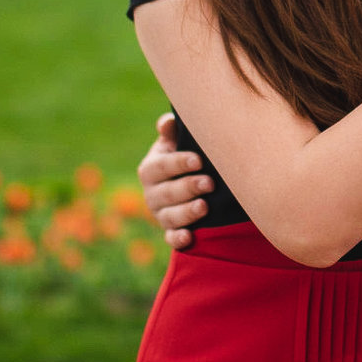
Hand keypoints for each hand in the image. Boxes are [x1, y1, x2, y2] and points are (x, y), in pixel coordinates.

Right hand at [136, 112, 211, 247]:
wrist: (191, 181)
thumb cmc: (185, 156)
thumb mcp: (176, 142)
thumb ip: (172, 131)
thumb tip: (167, 122)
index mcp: (151, 168)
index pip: (161, 166)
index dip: (178, 163)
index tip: (198, 160)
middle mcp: (152, 193)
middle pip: (166, 192)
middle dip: (188, 187)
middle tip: (210, 183)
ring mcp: (161, 214)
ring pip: (170, 217)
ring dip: (186, 213)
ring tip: (204, 207)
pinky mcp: (171, 231)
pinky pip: (171, 238)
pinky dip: (178, 239)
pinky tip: (189, 237)